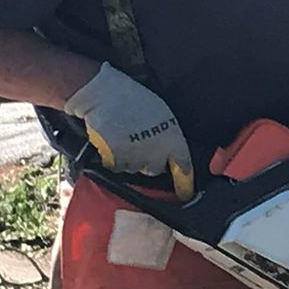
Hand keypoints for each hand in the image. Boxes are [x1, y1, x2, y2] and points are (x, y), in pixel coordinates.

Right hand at [63, 62, 193, 200]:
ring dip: (129, 159)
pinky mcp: (115, 160)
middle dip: (148, 161)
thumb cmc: (132, 99)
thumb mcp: (162, 114)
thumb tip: (169, 154)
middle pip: (154, 170)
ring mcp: (135, 157)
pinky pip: (115, 167)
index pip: (183, 167)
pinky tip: (111, 140)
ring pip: (133, 169)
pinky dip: (112, 159)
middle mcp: (156, 152)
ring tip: (123, 136)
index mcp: (172, 138)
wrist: (103, 94)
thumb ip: (168, 136)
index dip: (184, 184)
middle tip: (138, 142)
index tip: (185, 194)